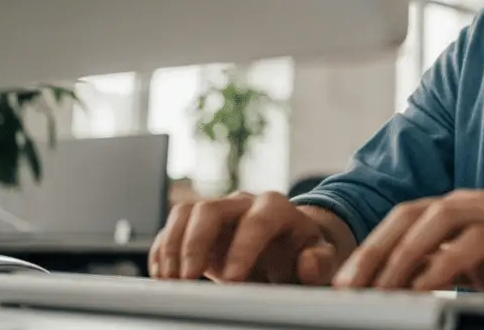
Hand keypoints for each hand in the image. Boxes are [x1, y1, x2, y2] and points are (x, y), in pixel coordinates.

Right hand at [148, 191, 340, 284]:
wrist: (288, 247)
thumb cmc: (302, 253)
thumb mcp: (319, 258)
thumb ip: (318, 262)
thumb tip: (308, 264)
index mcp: (276, 208)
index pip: (257, 222)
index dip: (243, 249)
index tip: (233, 280)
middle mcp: (243, 204)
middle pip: (211, 209)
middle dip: (196, 244)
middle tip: (187, 279)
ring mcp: (218, 212)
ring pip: (186, 213)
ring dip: (173, 245)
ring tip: (170, 280)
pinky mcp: (198, 226)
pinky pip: (173, 227)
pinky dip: (164, 249)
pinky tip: (163, 274)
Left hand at [331, 190, 483, 299]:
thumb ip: (449, 268)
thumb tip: (408, 286)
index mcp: (462, 208)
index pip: (403, 220)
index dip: (371, 247)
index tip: (344, 281)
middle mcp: (474, 203)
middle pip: (409, 215)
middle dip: (373, 250)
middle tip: (345, 286)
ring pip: (434, 221)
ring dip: (400, 255)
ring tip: (377, 288)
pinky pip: (472, 243)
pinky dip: (444, 263)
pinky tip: (426, 286)